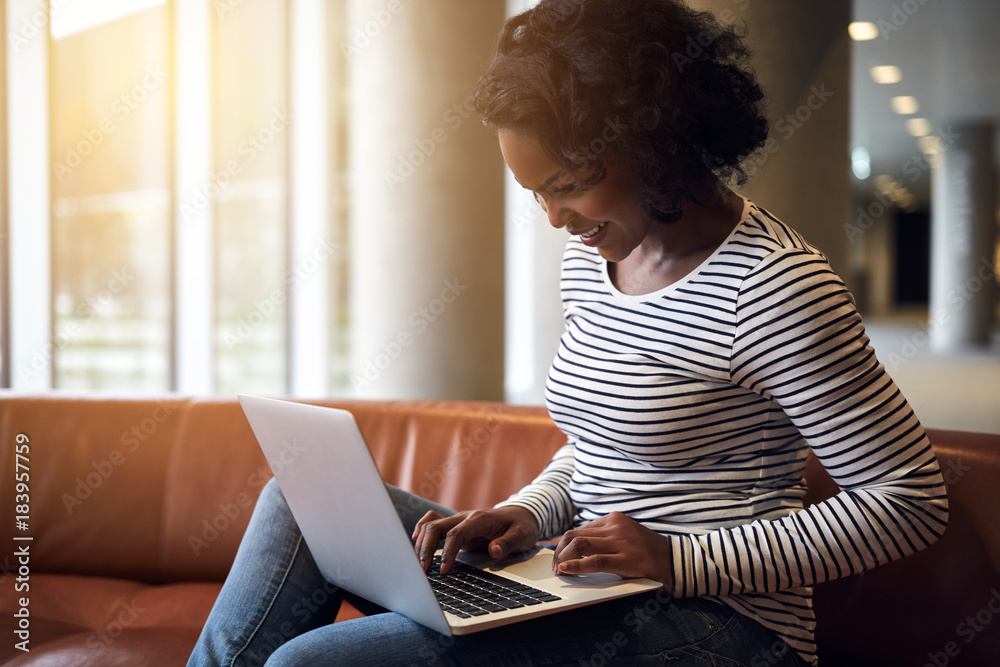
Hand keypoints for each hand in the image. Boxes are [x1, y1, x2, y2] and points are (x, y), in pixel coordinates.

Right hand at [412, 507, 539, 574]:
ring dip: (422, 543)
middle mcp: (465, 517)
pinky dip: (421, 529)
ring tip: (419, 565)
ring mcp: (459, 520)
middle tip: (423, 572)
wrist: (522, 514)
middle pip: (436, 527)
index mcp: (479, 520)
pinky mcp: (456, 526)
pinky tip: (415, 541)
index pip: (456, 534)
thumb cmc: (522, 526)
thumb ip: (508, 543)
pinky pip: (433, 521)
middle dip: (426, 549)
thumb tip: (494, 550)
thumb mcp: (522, 536)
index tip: (443, 570)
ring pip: (431, 524)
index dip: (447, 552)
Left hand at [551, 512, 672, 586]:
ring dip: (564, 558)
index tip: (557, 555)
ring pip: (581, 544)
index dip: (564, 543)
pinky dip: (576, 565)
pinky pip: (595, 560)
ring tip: (559, 569)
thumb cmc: (645, 550)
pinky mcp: (625, 558)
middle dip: (560, 550)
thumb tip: (574, 547)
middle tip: (554, 565)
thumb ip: (603, 537)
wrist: (673, 559)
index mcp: (613, 518)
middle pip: (576, 535)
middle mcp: (615, 526)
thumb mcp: (624, 535)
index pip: (580, 528)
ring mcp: (621, 541)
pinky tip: (567, 569)